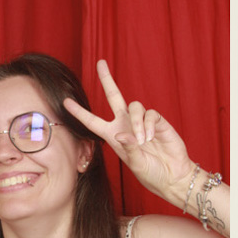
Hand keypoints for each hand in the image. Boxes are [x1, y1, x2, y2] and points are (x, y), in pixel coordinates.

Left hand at [64, 61, 194, 205]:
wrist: (172, 175)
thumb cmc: (151, 173)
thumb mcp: (136, 165)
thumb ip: (129, 150)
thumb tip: (121, 134)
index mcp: (114, 136)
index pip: (92, 121)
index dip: (79, 112)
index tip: (65, 102)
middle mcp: (126, 124)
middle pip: (114, 96)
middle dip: (107, 79)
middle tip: (100, 63)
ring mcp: (141, 121)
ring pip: (135, 105)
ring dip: (137, 123)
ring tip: (144, 141)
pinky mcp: (158, 121)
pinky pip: (150, 114)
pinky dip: (150, 124)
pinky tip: (152, 137)